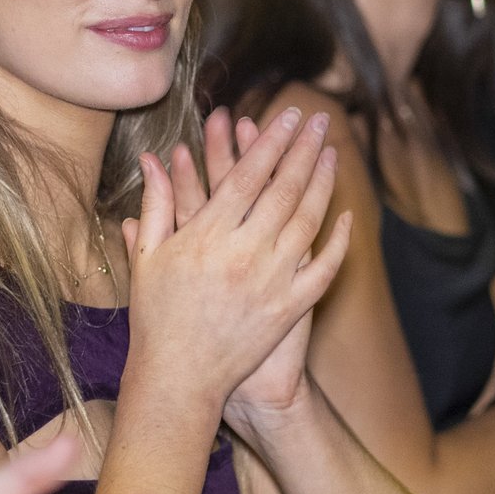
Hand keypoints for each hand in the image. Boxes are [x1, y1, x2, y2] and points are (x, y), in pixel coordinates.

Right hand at [126, 107, 351, 436]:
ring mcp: (271, 282)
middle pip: (284, 189)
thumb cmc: (156, 317)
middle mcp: (243, 254)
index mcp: (206, 237)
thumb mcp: (148, 258)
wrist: (179, 379)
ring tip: (332, 152)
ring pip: (307, 220)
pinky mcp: (289, 309)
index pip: (247, 175)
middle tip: (318, 119)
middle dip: (303, 149)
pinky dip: (338, 241)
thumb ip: (156, 205)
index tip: (286, 115)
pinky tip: (346, 215)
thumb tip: (153, 159)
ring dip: (323, 182)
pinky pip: (323, 269)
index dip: (269, 141)